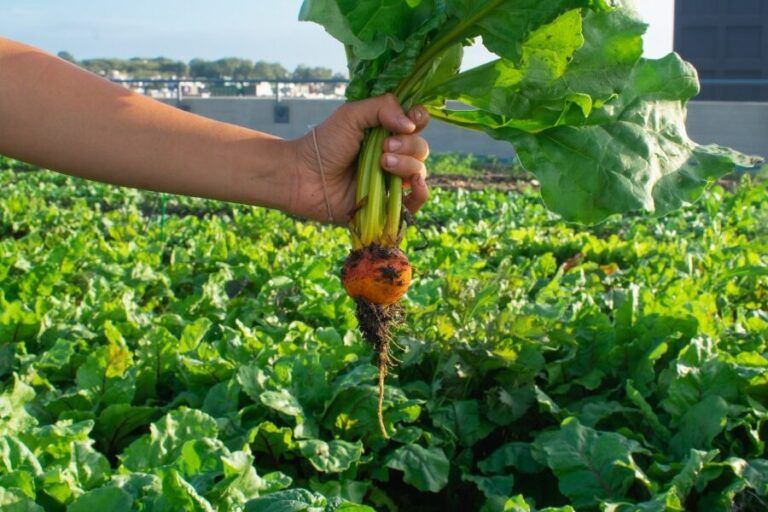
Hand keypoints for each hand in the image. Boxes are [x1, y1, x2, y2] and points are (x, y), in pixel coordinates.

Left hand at [289, 94, 429, 223]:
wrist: (304, 176)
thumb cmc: (324, 143)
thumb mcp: (351, 115)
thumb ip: (382, 107)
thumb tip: (410, 124)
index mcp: (386, 131)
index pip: (416, 123)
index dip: (418, 121)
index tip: (408, 122)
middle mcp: (393, 154)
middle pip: (421, 148)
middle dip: (407, 145)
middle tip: (384, 148)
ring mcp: (391, 179)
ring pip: (419, 171)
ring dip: (407, 165)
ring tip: (383, 163)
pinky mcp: (387, 203)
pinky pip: (416, 201)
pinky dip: (422, 192)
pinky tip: (413, 184)